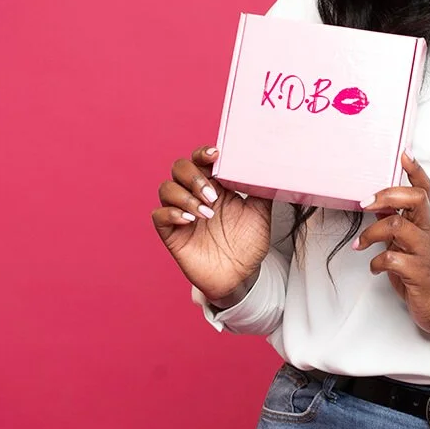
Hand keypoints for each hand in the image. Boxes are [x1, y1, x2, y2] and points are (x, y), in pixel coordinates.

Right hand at [151, 146, 272, 303]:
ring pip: (166, 189)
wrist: (242, 275)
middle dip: (194, 177)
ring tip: (207, 214)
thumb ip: (261, 188)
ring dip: (185, 197)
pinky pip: (159, 216)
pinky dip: (172, 213)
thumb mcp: (260, 212)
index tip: (215, 155)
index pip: (200, 159)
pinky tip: (190, 221)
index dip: (203, 153)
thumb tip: (271, 165)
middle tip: (213, 196)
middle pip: (179, 168)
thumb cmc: (249, 243)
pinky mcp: (172, 234)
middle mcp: (195, 195)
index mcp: (215, 185)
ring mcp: (182, 214)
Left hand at [354, 153, 429, 341]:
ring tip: (360, 244)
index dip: (415, 171)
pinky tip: (374, 267)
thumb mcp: (407, 242)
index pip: (424, 190)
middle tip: (365, 203)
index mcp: (423, 222)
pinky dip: (376, 262)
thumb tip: (376, 204)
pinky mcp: (418, 272)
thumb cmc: (422, 270)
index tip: (403, 153)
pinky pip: (393, 259)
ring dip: (371, 233)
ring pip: (397, 226)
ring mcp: (423, 251)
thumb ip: (394, 222)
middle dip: (387, 195)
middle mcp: (426, 232)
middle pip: (416, 199)